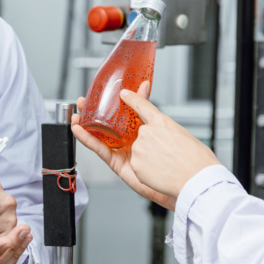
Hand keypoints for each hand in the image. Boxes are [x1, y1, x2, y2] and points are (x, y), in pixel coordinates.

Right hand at [71, 82, 177, 209]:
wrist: (187, 179)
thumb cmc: (181, 154)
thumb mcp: (160, 121)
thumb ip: (146, 104)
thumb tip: (141, 85)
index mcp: (143, 129)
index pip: (122, 112)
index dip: (110, 102)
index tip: (100, 91)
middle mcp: (132, 141)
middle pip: (107, 124)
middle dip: (93, 112)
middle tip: (82, 101)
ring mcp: (125, 152)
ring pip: (101, 136)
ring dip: (86, 124)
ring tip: (75, 113)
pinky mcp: (120, 165)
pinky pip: (101, 150)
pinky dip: (88, 139)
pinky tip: (78, 129)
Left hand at [120, 88, 220, 198]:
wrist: (199, 180)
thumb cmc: (198, 160)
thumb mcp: (184, 135)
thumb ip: (167, 132)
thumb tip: (162, 137)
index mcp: (162, 121)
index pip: (142, 105)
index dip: (132, 98)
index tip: (124, 94)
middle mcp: (147, 131)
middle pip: (143, 137)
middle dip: (153, 147)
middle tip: (169, 157)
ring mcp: (139, 148)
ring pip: (140, 153)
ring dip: (150, 160)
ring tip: (168, 167)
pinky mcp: (135, 164)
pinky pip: (138, 167)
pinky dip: (148, 172)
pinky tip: (161, 174)